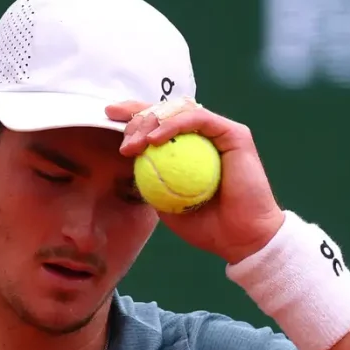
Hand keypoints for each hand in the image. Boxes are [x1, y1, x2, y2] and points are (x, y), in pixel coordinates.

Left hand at [105, 99, 284, 264]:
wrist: (241, 239)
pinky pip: (198, 120)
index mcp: (188, 148)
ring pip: (179, 110)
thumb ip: (150, 179)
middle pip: (166, 110)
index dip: (133, 115)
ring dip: (151, 121)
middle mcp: (204, 135)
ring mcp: (219, 132)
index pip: (158, 123)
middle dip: (138, 117)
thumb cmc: (207, 226)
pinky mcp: (233, 133)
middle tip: (122, 139)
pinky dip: (174, 124)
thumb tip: (126, 160)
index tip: (108, 115)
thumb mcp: (165, 203)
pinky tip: (154, 140)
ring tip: (134, 143)